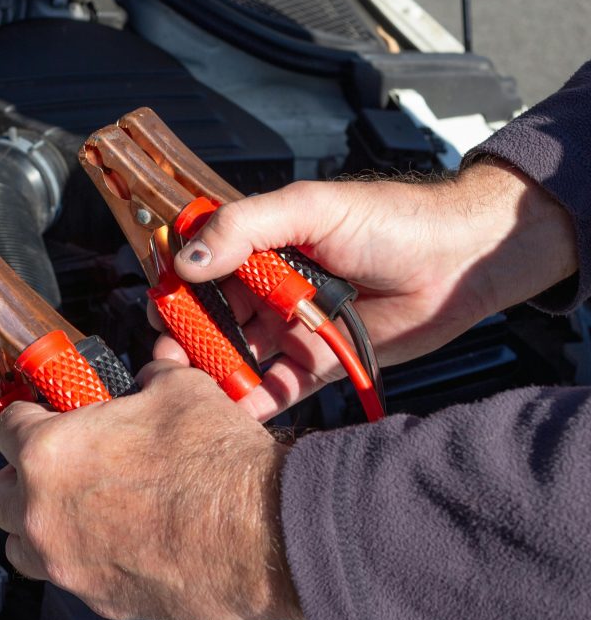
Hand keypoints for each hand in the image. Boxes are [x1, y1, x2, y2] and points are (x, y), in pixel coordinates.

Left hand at [0, 359, 301, 619]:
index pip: (4, 427)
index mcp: (50, 453)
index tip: (34, 416)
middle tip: (50, 465)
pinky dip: (81, 558)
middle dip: (17, 477)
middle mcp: (44, 513)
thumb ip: (147, 380)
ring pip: (21, 547)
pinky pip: (70, 578)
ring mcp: (68, 563)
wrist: (264, 532)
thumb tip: (150, 375)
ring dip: (37, 526)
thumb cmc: (219, 465)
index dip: (23, 415)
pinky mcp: (100, 600)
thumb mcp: (179, 390)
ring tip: (74, 508)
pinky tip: (118, 541)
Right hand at [157, 160, 576, 419]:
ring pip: (238, 355)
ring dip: (215, 373)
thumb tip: (188, 259)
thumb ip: (245, 227)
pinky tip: (235, 411)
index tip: (161, 311)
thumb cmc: (391, 221)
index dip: (177, 290)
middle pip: (212, 318)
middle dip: (188, 339)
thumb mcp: (311, 208)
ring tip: (195, 392)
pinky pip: (276, 386)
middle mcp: (268, 287)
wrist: (459, 261)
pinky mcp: (317, 361)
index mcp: (260, 244)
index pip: (201, 268)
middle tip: (170, 362)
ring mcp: (290, 326)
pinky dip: (253, 400)